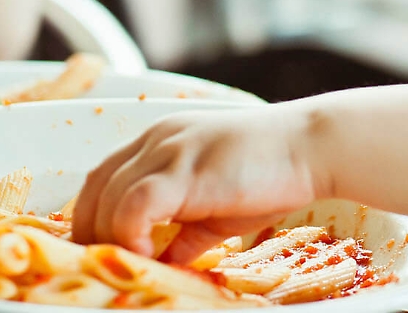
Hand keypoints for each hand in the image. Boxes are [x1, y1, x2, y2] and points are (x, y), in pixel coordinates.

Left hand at [71, 103, 316, 263]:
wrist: (315, 146)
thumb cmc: (276, 173)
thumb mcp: (219, 207)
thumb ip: (185, 232)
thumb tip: (162, 264)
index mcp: (162, 141)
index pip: (103, 178)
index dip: (93, 218)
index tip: (103, 253)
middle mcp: (157, 139)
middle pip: (94, 189)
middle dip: (92, 234)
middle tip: (110, 268)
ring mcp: (170, 150)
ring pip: (107, 200)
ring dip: (111, 240)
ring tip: (134, 266)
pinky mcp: (185, 170)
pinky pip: (134, 207)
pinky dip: (131, 236)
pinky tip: (151, 256)